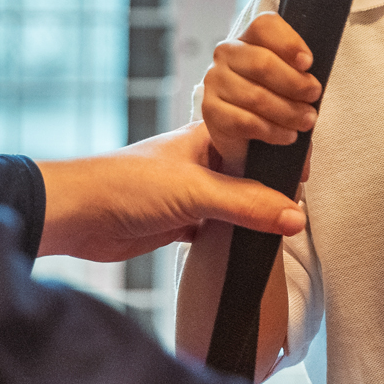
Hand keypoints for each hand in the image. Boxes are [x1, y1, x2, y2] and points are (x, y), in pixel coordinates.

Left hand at [36, 122, 305, 261]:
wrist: (77, 214)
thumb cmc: (126, 185)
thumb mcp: (196, 191)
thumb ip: (247, 203)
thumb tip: (294, 216)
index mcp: (208, 136)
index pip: (259, 137)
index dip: (283, 154)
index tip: (306, 179)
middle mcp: (202, 161)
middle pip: (251, 174)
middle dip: (272, 191)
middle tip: (298, 212)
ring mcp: (191, 192)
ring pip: (235, 202)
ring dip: (252, 216)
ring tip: (281, 232)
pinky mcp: (179, 221)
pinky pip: (217, 227)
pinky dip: (231, 236)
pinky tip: (247, 247)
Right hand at [202, 13, 321, 172]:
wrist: (243, 128)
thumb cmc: (273, 95)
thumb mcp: (289, 78)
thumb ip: (300, 73)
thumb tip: (311, 84)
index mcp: (249, 37)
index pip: (265, 26)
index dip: (289, 43)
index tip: (308, 63)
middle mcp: (227, 53)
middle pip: (262, 63)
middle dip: (295, 83)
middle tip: (313, 95)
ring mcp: (215, 80)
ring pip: (255, 96)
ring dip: (288, 112)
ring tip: (306, 121)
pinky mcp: (210, 110)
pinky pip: (244, 121)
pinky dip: (272, 130)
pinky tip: (287, 135)